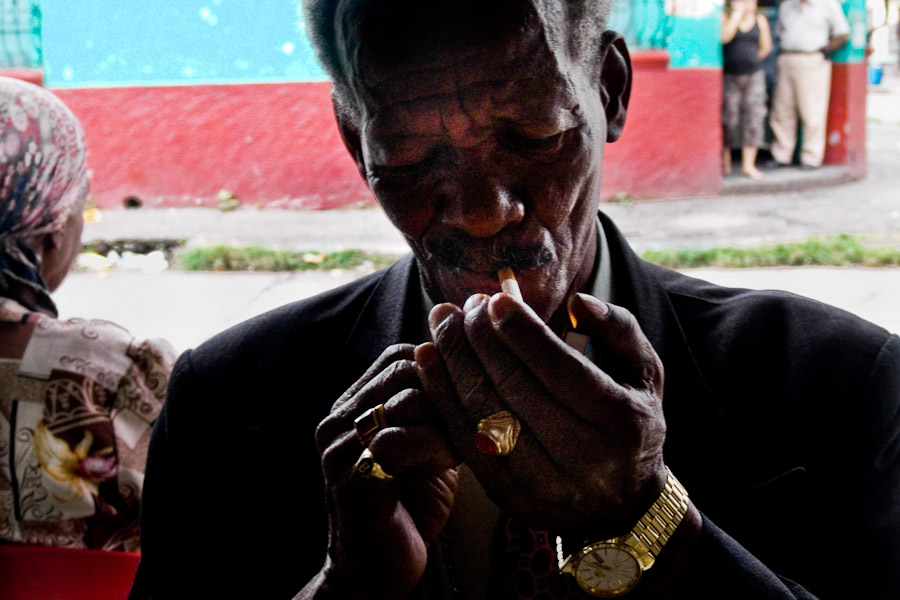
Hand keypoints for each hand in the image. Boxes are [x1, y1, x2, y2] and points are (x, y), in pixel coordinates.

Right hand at [311, 344, 458, 598]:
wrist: (376, 572)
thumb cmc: (410, 506)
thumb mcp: (425, 443)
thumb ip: (435, 406)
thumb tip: (477, 365)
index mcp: (351, 405)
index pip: (401, 354)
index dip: (442, 369)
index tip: (467, 398)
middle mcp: (338, 420)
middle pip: (407, 369)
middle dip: (447, 395)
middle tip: (465, 427)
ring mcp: (340, 449)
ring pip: (407, 400)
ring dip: (445, 422)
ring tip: (455, 450)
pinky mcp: (351, 479)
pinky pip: (400, 440)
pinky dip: (435, 448)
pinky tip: (446, 467)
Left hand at [416, 292, 666, 536]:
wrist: (622, 506)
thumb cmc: (629, 421)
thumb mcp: (645, 373)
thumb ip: (618, 329)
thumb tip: (577, 301)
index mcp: (621, 421)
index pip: (562, 370)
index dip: (523, 332)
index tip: (496, 299)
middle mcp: (583, 457)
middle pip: (515, 389)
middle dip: (481, 339)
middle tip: (463, 306)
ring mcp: (543, 484)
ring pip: (483, 415)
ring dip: (454, 362)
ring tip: (441, 323)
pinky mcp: (509, 497)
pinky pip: (464, 441)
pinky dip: (441, 397)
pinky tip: (430, 361)